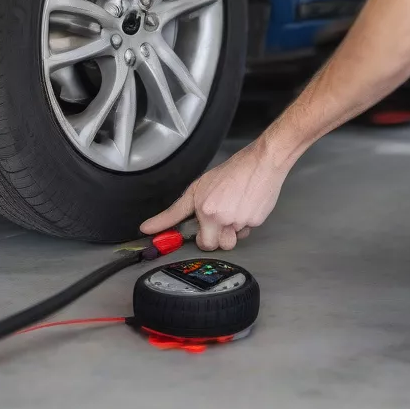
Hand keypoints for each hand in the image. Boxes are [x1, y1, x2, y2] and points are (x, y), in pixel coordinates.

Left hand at [140, 142, 286, 251]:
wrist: (261, 162)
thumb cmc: (232, 171)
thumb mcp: (198, 188)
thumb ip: (175, 212)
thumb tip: (147, 227)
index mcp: (206, 210)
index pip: (201, 242)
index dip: (200, 241)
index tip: (194, 241)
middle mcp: (222, 218)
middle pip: (218, 246)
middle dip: (217, 237)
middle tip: (217, 222)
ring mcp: (241, 221)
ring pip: (234, 238)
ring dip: (232, 230)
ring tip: (233, 210)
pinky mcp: (257, 221)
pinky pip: (247, 230)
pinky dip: (246, 221)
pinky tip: (246, 205)